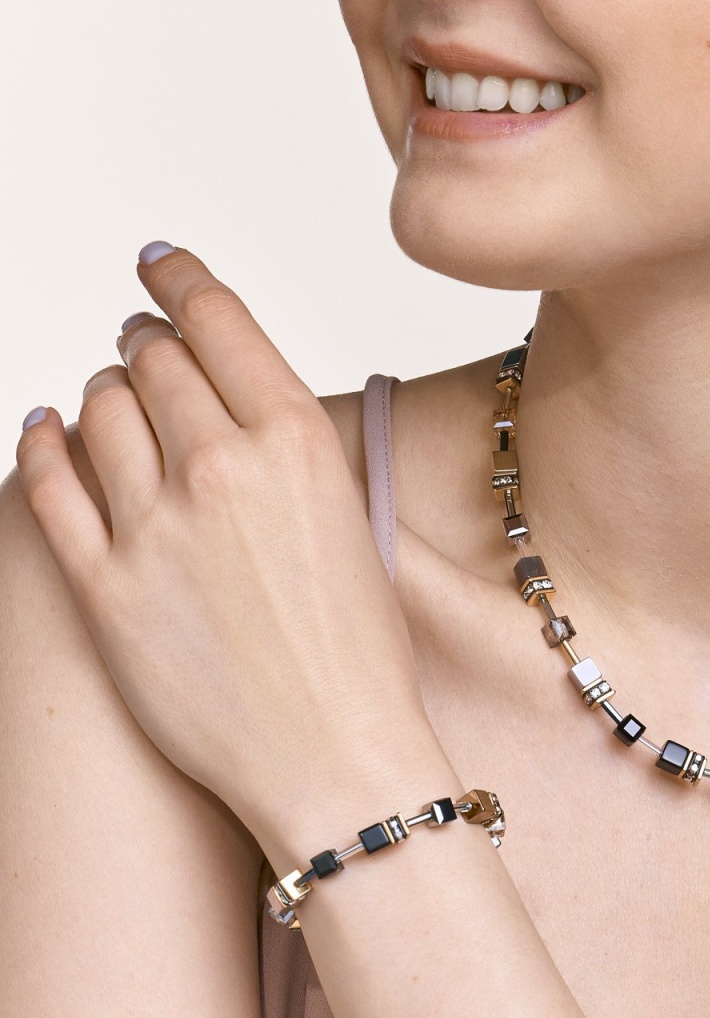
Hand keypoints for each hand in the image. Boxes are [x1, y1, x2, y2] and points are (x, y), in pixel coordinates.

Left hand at [15, 244, 424, 833]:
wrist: (336, 755)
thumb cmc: (360, 651)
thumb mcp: (351, 518)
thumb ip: (288, 451)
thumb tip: (232, 404)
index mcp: (297, 441)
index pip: (217, 320)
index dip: (180, 277)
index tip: (159, 262)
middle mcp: (220, 466)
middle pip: (153, 360)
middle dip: (143, 340)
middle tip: (141, 342)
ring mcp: (153, 526)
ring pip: (96, 411)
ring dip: (101, 393)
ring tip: (111, 398)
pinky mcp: (104, 587)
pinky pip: (48, 487)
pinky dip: (40, 447)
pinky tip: (44, 431)